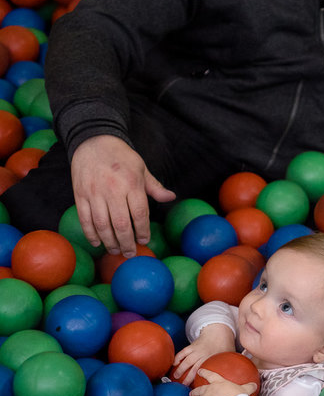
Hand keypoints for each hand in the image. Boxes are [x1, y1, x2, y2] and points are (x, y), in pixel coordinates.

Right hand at [70, 135, 175, 256]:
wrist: (93, 143)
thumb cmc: (122, 157)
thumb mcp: (142, 169)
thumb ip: (155, 187)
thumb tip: (171, 198)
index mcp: (132, 184)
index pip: (140, 213)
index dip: (142, 230)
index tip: (145, 240)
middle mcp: (113, 190)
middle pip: (121, 223)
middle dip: (126, 242)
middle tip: (130, 253)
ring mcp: (94, 193)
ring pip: (102, 224)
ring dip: (109, 241)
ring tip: (116, 250)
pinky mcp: (80, 195)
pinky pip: (84, 219)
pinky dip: (90, 234)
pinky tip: (98, 243)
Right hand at [172, 325, 235, 384]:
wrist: (218, 330)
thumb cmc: (225, 343)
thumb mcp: (229, 354)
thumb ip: (230, 364)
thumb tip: (236, 376)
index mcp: (213, 358)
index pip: (206, 370)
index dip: (201, 378)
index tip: (197, 387)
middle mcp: (204, 354)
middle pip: (194, 367)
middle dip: (188, 377)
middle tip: (183, 385)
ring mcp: (197, 350)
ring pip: (187, 360)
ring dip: (180, 368)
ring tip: (175, 377)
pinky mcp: (192, 345)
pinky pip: (183, 351)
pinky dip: (178, 357)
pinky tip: (173, 364)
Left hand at [189, 368, 256, 395]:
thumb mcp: (244, 390)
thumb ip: (248, 386)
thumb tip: (255, 385)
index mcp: (218, 383)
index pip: (210, 375)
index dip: (204, 372)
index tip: (200, 371)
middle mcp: (209, 390)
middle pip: (198, 390)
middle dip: (193, 392)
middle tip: (191, 394)